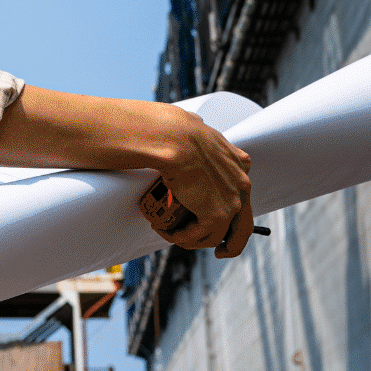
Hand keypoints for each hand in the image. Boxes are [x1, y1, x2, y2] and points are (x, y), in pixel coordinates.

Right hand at [0, 86, 254, 257]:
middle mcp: (226, 159)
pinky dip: (186, 238)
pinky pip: (208, 233)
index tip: (216, 210)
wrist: (140, 131)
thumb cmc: (127, 125)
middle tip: (216, 247)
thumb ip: (165, 134)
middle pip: (243, 200)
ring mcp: (227, 182)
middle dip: (230, 227)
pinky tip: (161, 227)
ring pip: (227, 223)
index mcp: (211, 136)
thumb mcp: (153, 124)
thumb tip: (154, 137)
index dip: (228, 191)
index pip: (238, 167)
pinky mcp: (218, 205)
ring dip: (198, 234)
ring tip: (167, 230)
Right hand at [144, 108, 252, 257]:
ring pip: (219, 235)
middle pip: (243, 225)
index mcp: (240, 164)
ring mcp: (232, 202)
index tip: (222, 220)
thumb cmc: (180, 133)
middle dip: (232, 243)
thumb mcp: (200, 136)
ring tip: (176, 236)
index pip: (242, 195)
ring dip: (196, 240)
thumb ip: (203, 143)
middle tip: (220, 251)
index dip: (232, 212)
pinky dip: (184, 238)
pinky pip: (200, 235)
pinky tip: (170, 234)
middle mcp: (242, 185)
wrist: (176, 140)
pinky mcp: (217, 215)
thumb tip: (191, 127)